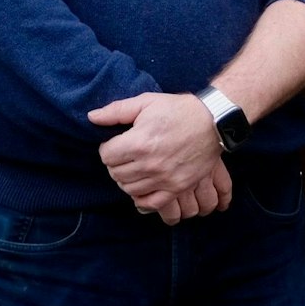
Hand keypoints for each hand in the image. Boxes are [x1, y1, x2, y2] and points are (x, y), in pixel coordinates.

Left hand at [89, 92, 224, 222]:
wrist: (212, 122)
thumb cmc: (178, 110)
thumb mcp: (146, 102)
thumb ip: (116, 111)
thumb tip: (92, 117)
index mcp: (139, 142)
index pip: (106, 156)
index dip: (108, 148)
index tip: (115, 144)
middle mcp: (150, 164)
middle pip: (116, 174)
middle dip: (115, 164)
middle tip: (124, 155)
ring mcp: (164, 179)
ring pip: (130, 189)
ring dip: (127, 179)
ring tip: (134, 168)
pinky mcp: (177, 187)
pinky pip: (151, 203)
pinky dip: (141, 198)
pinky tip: (142, 186)